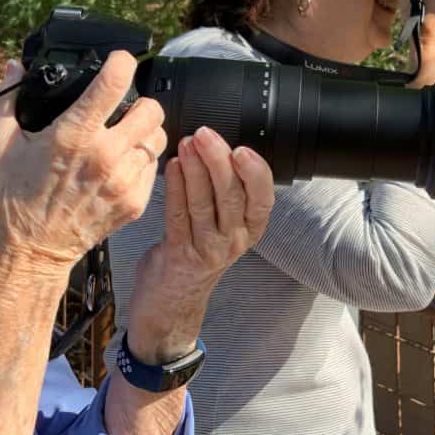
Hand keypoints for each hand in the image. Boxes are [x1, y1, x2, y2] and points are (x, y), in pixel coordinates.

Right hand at [0, 52, 166, 271]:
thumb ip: (9, 100)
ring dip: (145, 132)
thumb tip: (16, 68)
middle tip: (125, 108)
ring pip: (158, 138)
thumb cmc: (13, 201)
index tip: (117, 62)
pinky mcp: (133, 203)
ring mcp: (122, 182)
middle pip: (151, 109)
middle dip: (139, 102)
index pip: (114, 83)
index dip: (121, 63)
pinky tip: (122, 165)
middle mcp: (104, 156)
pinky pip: (154, 168)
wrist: (30, 254)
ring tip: (125, 137)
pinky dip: (143, 162)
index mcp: (72, 136)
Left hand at [126, 126, 273, 363]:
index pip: (262, 199)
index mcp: (250, 229)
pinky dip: (175, 187)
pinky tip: (172, 166)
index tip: (242, 149)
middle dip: (218, 161)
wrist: (172, 300)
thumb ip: (226, 190)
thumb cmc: (197, 251)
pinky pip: (178, 216)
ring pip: (204, 204)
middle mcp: (233, 240)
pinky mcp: (179, 254)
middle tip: (205, 135)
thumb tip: (219, 144)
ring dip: (195, 170)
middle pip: (232, 196)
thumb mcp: (223, 224)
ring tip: (187, 143)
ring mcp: (206, 250)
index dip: (255, 174)